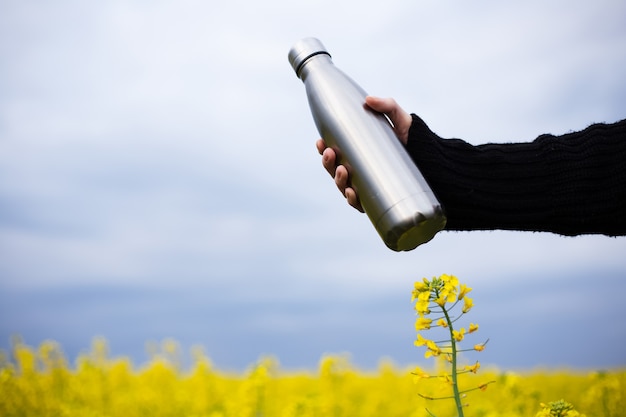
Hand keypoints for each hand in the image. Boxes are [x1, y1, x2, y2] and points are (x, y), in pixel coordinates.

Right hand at [316, 96, 411, 211]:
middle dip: (327, 164)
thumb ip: (387, 106)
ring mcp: (368, 187)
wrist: (436, 163)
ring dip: (337, 180)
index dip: (324, 150)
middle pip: (335, 171)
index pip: (335, 154)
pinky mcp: (378, 200)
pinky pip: (360, 204)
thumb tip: (368, 100)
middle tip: (330, 153)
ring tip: (341, 170)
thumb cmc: (415, 140)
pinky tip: (351, 193)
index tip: (320, 142)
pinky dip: (353, 199)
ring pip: (343, 187)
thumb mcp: (400, 119)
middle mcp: (360, 172)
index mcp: (359, 154)